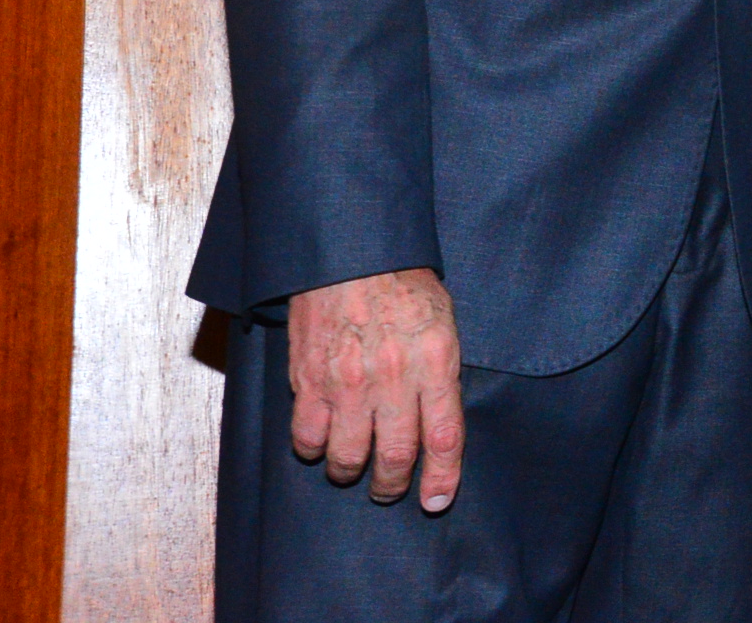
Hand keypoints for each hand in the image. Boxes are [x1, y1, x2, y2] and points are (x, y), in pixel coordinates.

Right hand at [287, 266, 464, 510]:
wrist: (350, 251)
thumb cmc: (402, 281)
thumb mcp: (443, 321)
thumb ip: (441, 372)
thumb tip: (436, 421)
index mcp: (435, 360)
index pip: (444, 437)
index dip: (442, 478)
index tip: (437, 501)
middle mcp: (392, 377)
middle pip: (395, 456)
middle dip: (393, 485)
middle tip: (390, 489)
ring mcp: (347, 381)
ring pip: (346, 457)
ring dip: (350, 471)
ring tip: (353, 466)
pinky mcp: (308, 379)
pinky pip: (307, 436)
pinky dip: (313, 449)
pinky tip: (321, 441)